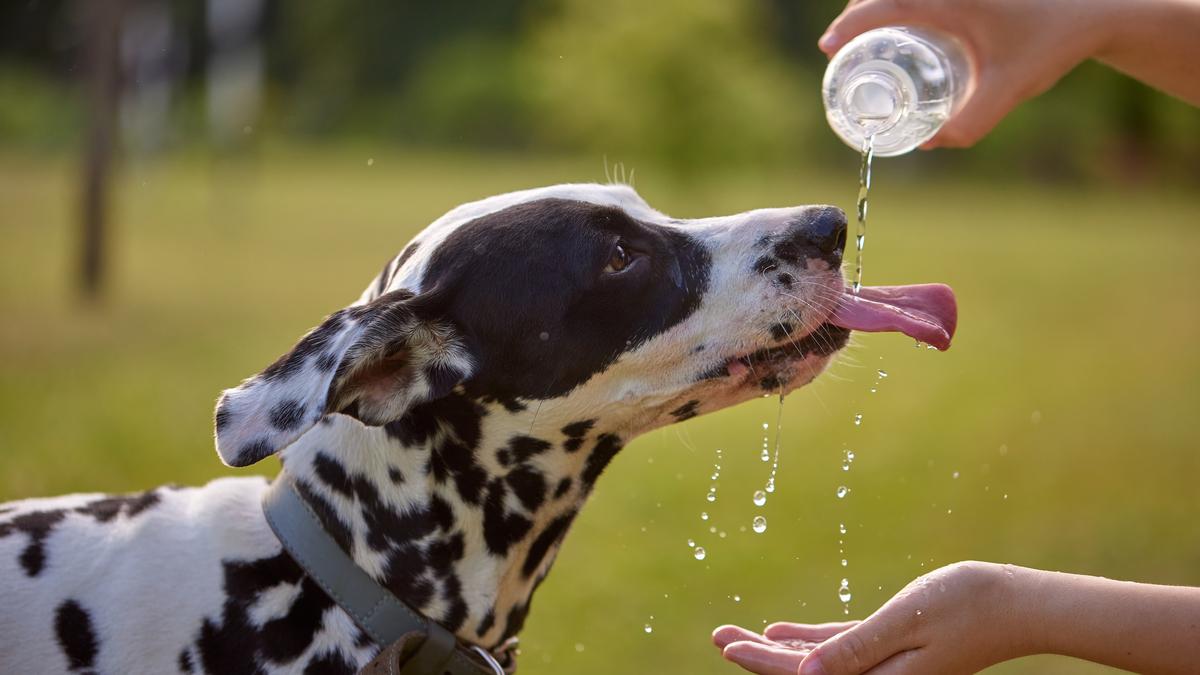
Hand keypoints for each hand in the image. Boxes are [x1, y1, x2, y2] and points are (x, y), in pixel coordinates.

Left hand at [713, 561, 1024, 674]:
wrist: (1015, 605)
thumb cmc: (964, 607)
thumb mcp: (902, 623)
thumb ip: (854, 651)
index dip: (761, 662)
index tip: (726, 645)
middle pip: (803, 673)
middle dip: (757, 656)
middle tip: (717, 635)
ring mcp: (884, 668)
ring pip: (817, 662)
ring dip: (777, 649)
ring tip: (736, 635)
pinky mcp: (893, 650)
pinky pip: (839, 649)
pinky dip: (810, 642)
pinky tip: (780, 632)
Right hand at [818, 0, 1119, 147]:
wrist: (1094, 9)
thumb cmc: (1051, 44)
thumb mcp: (1009, 90)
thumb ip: (970, 123)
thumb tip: (928, 143)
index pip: (883, 5)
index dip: (849, 26)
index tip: (829, 48)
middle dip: (855, 16)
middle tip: (841, 50)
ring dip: (874, 7)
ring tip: (863, 40)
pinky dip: (897, 4)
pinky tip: (896, 25)